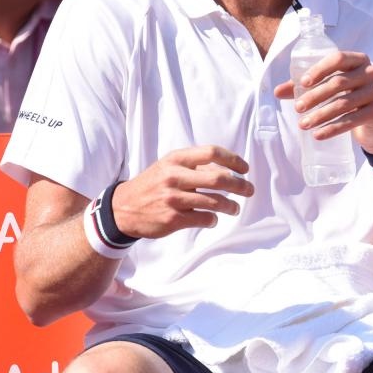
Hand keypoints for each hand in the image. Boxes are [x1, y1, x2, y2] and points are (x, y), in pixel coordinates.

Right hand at [111, 146, 253, 237]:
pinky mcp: (173, 219)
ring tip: (234, 208)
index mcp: (175, 159)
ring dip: (231, 206)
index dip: (233, 160)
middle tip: (249, 190)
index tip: (244, 169)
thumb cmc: (152, 185)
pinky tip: (213, 219)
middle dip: (240, 186)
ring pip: (215, 202)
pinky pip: (205, 219)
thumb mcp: (168, 167)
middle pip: (219, 179)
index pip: (211, 152)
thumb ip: (194, 166)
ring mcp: (173, 199)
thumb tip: (228, 170)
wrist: (122, 209)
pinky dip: (214, 220)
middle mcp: (174, 177)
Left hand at [274, 50, 372, 153]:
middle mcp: (372, 72)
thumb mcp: (331, 87)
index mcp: (358, 59)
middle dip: (315, 96)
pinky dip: (333, 129)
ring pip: (344, 103)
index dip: (319, 69)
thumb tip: (277, 91)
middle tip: (298, 108)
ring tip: (303, 125)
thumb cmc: (349, 96)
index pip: (338, 58)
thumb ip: (306, 86)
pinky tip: (318, 135)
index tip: (302, 83)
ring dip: (321, 115)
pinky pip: (353, 120)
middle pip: (339, 83)